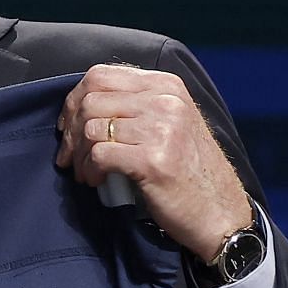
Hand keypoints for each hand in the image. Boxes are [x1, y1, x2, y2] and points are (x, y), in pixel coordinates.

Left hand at [54, 63, 253, 261]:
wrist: (220, 212)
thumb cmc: (189, 170)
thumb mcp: (171, 123)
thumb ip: (136, 105)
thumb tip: (81, 104)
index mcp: (166, 86)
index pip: (101, 76)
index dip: (74, 100)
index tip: (67, 126)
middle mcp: (166, 101)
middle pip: (91, 101)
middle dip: (70, 131)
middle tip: (68, 156)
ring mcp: (161, 129)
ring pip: (91, 128)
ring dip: (78, 155)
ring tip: (85, 172)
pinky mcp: (152, 159)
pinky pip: (99, 154)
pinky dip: (90, 169)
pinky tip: (96, 181)